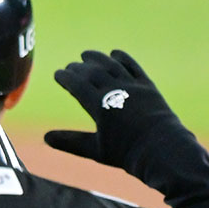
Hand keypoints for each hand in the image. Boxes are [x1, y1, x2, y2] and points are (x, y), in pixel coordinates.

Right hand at [44, 50, 191, 179]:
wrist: (163, 150)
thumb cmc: (127, 154)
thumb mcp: (96, 150)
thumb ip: (70, 142)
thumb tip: (46, 138)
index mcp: (100, 106)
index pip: (77, 85)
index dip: (66, 78)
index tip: (58, 74)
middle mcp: (115, 91)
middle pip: (92, 73)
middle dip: (79, 68)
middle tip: (70, 66)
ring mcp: (133, 87)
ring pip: (111, 66)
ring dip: (97, 58)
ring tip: (86, 54)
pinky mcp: (148, 86)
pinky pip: (133, 67)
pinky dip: (123, 59)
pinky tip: (114, 54)